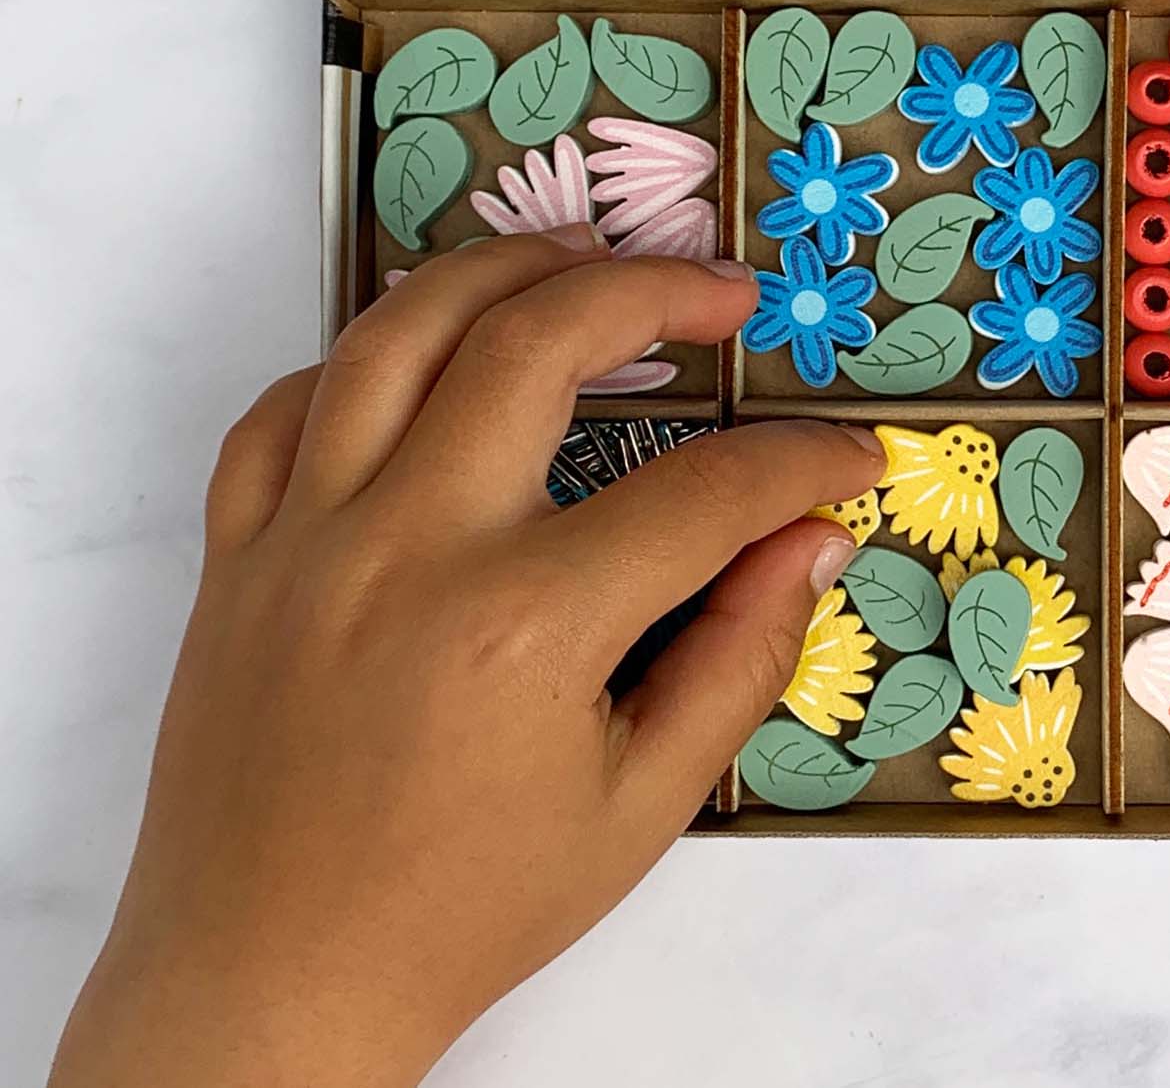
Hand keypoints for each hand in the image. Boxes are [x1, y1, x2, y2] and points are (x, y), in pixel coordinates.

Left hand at [49, 227, 881, 1087]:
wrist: (267, 992)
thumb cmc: (466, 910)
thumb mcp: (642, 807)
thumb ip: (741, 655)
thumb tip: (815, 536)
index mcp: (522, 625)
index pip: (704, 491)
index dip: (800, 462)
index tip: (848, 456)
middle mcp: (407, 549)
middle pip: (542, 338)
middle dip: (660, 293)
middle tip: (727, 298)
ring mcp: (304, 538)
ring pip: (401, 329)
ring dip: (510, 269)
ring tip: (589, 265)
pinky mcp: (234, 555)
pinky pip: (284, 408)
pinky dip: (362, 361)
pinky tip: (431, 362)